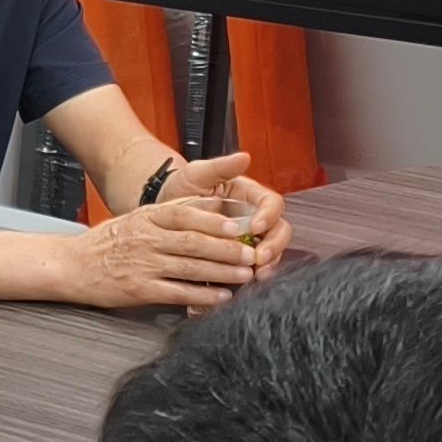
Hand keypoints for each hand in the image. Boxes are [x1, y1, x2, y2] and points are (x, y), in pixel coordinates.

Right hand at [63, 175, 265, 311]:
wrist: (72, 266)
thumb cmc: (107, 242)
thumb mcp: (137, 217)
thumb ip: (171, 213)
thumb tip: (211, 206)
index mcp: (147, 218)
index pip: (185, 215)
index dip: (213, 220)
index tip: (237, 225)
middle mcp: (146, 240)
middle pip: (193, 242)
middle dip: (226, 249)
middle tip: (251, 253)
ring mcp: (143, 265)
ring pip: (190, 268)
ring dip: (221, 272)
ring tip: (245, 275)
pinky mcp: (140, 290)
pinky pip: (177, 293)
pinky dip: (202, 296)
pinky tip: (221, 297)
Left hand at [172, 151, 291, 273]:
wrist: (162, 210)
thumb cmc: (182, 187)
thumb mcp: (197, 174)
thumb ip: (220, 167)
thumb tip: (244, 156)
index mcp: (249, 196)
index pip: (272, 204)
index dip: (269, 216)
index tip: (255, 227)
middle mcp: (254, 217)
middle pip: (279, 231)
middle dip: (273, 246)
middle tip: (259, 259)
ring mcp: (248, 239)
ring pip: (270, 253)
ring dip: (267, 265)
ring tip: (254, 276)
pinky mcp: (237, 257)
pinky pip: (250, 268)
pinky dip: (249, 277)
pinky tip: (239, 284)